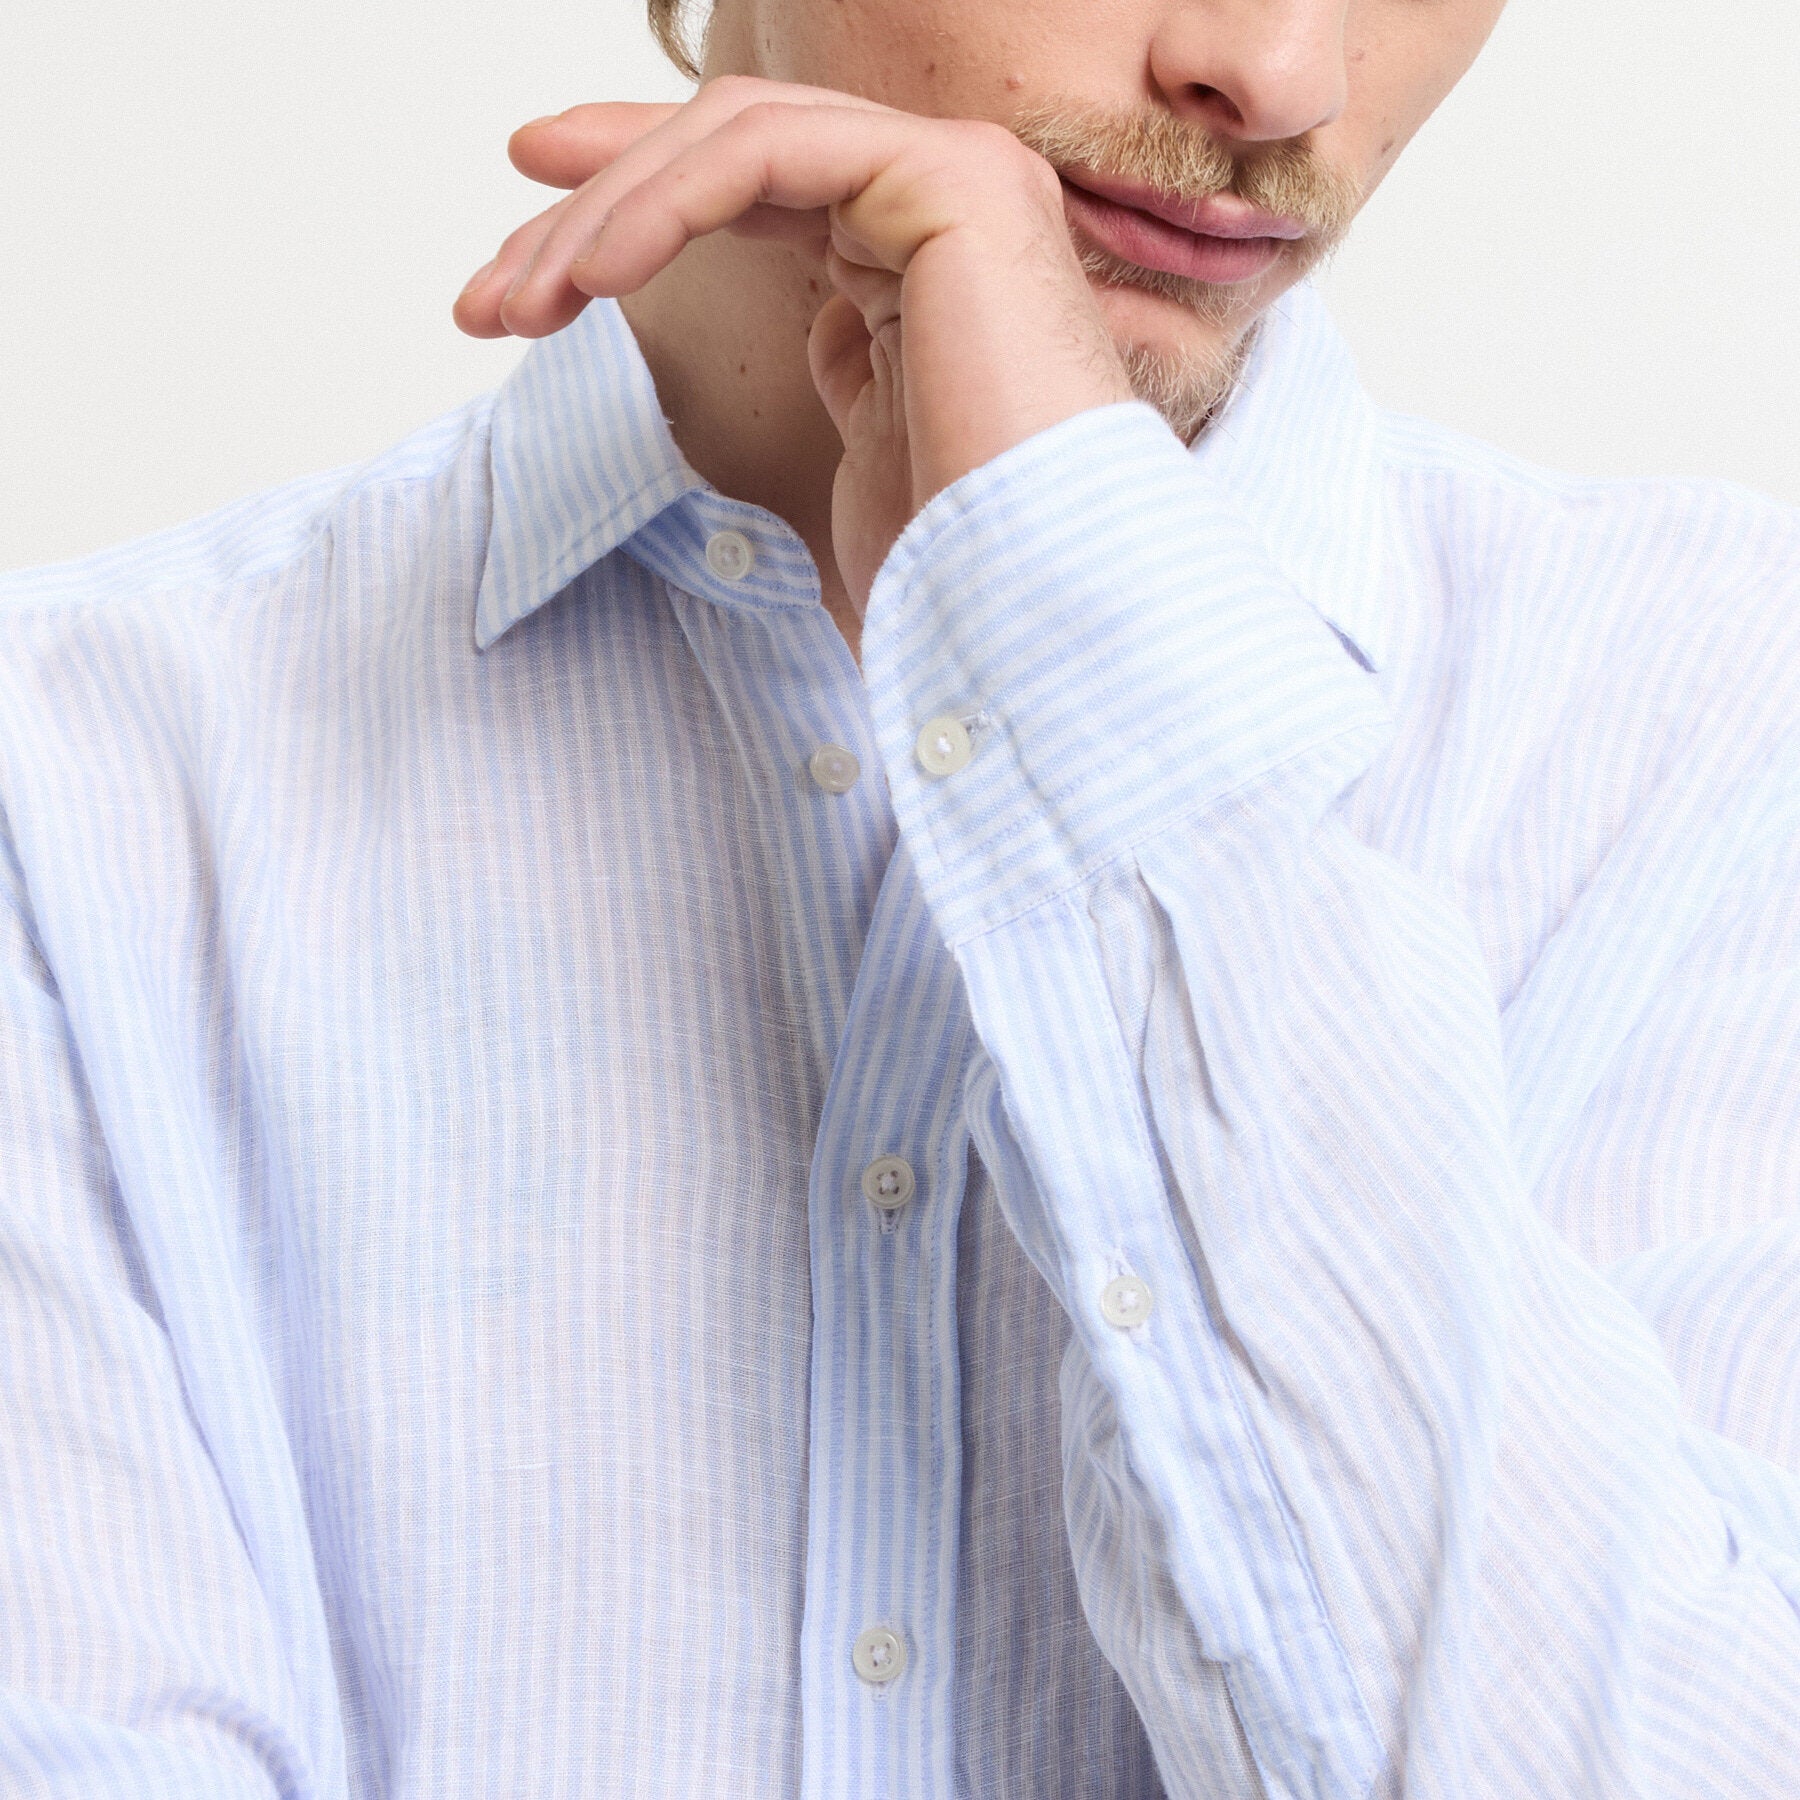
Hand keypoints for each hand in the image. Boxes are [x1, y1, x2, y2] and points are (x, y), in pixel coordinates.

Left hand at [454, 78, 1136, 612]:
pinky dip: (663, 200)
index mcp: (935, 259)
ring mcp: (961, 182)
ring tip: (518, 305)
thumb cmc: (959, 569)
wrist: (1029, 610)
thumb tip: (823, 326)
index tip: (538, 246)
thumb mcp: (872, 446)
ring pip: (737, 139)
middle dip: (593, 211)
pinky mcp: (954, 184)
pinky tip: (595, 276)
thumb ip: (852, 361)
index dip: (638, 197)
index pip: (766, 186)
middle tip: (492, 297)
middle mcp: (953, 202)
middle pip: (733, 152)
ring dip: (604, 216)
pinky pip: (770, 151)